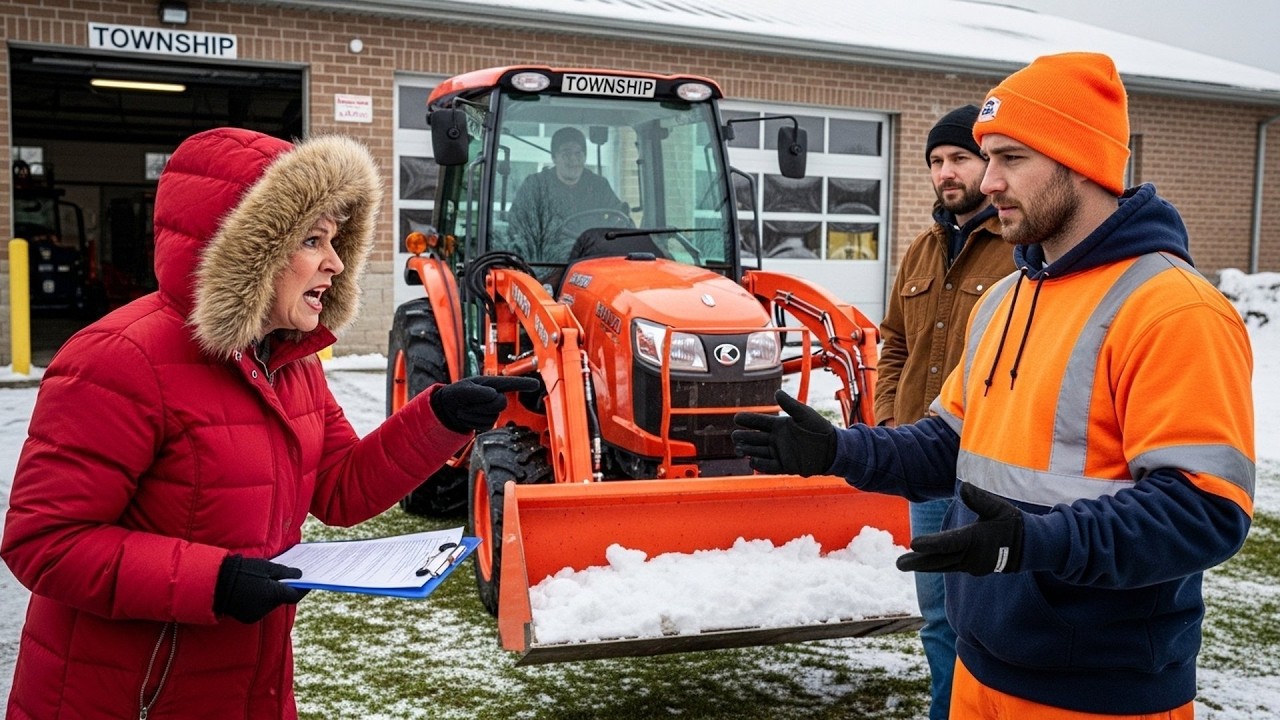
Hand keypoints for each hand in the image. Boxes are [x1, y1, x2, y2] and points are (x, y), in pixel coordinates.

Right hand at [213, 555, 308, 623]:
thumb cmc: (243, 570)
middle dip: (285, 590)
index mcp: (272, 595)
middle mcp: (266, 608)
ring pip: (271, 605)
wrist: (216, 582)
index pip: (295, 595)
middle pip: (282, 600)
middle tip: (288, 578)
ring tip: (268, 582)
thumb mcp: (266, 566)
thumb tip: (299, 575)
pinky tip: (257, 590)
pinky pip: (261, 609)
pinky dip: (262, 601)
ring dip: (272, 595)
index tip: (308, 581)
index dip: (303, 588)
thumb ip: (285, 572)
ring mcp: (256, 615)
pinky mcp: (248, 618)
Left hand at [429, 375, 540, 432]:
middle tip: (467, 403)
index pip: (511, 383)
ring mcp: (494, 411)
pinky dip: (472, 422)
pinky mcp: (489, 423)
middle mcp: (496, 396)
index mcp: (492, 384)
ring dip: (473, 414)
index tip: (536, 384)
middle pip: (500, 403)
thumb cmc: (456, 393)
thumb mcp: (462, 389)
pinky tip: (467, 416)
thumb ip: (477, 391)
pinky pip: (485, 426)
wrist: (448, 408)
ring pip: (491, 416)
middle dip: (482, 405)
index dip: (524, 384)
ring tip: (464, 408)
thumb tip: (493, 395)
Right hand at [731, 390, 835, 475]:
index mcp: (779, 425)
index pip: (759, 422)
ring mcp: (779, 453)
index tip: (737, 418)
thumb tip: (777, 392)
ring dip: (748, 450)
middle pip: (755, 438)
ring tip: (739, 448)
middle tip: (735, 435)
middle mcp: (776, 439)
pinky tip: (752, 460)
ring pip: (758, 451)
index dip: (747, 420)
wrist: (832, 449)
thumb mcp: (804, 414)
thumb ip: (790, 404)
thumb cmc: (819, 429)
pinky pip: (769, 466)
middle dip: (744, 436)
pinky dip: (760, 464)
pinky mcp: (785, 465)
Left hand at [896, 482, 1023, 575]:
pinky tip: (921, 563)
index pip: (950, 543)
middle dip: (919, 562)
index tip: (913, 543)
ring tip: (903, 564)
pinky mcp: (971, 567)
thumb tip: (965, 487)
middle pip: (941, 559)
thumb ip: (980, 499)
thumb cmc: (1011, 523)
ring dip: (923, 565)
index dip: (931, 544)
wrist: (1028, 546)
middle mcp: (971, 556)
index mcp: (976, 540)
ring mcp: (971, 565)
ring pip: (943, 565)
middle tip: (899, 564)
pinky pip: (949, 566)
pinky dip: (935, 564)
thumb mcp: (998, 508)